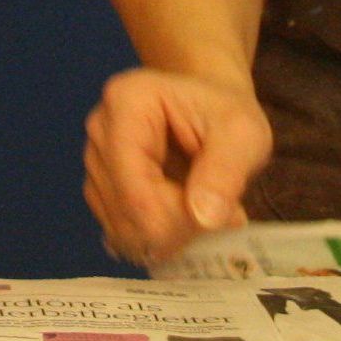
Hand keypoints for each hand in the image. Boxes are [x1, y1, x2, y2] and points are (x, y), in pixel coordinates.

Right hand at [84, 67, 271, 265]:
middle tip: (218, 214)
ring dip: (166, 234)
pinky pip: (118, 228)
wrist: (212, 106)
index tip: (223, 219)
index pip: (136, 191)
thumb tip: (204, 218)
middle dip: (175, 228)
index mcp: (127, 104)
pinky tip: (182, 218)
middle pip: (125, 211)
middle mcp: (100, 129)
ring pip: (119, 226)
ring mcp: (95, 157)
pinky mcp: (100, 181)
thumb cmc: (227, 113)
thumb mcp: (244, 134)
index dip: (177, 222)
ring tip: (203, 210)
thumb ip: (225, 173)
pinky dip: (152, 235)